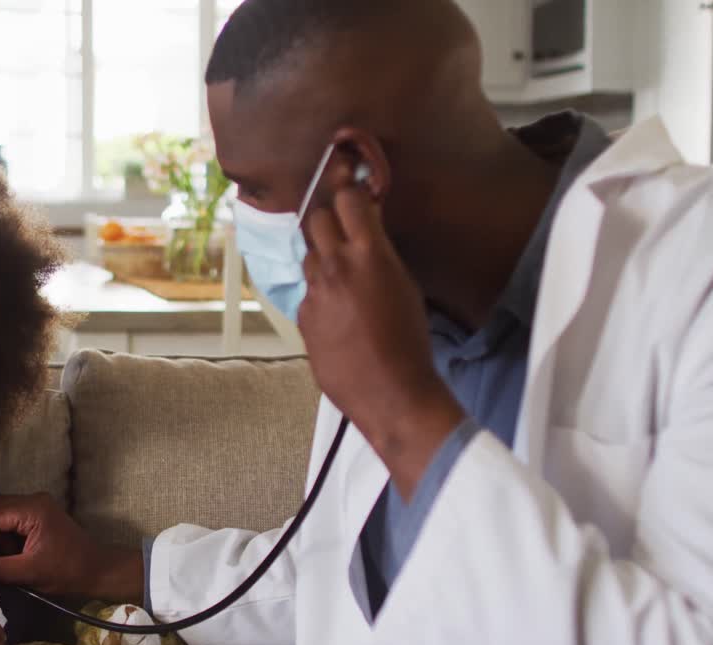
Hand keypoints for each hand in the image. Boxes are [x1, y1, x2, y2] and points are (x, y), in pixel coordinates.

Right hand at [0, 493, 143, 601]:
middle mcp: (34, 501)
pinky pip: (12, 524)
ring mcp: (36, 508)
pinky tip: (11, 558)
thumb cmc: (68, 571)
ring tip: (1, 562)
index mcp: (34, 508)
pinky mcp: (38, 517)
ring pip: (1, 518)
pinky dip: (6, 541)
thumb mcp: (29, 572)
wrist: (98, 571)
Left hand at [298, 187, 464, 498]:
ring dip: (323, 259)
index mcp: (369, 255)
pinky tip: (340, 315)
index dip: (348, 189)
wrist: (391, 392)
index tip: (350, 184)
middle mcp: (335, 268)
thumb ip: (381, 254)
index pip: (347, 199)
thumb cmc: (410, 342)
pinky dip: (321, 296)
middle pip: (316, 219)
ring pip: (309, 257)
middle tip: (343, 227)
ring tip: (345, 278)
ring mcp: (314, 293)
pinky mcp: (302, 318)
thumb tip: (368, 236)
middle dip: (328, 219)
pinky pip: (308, 293)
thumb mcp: (405, 286)